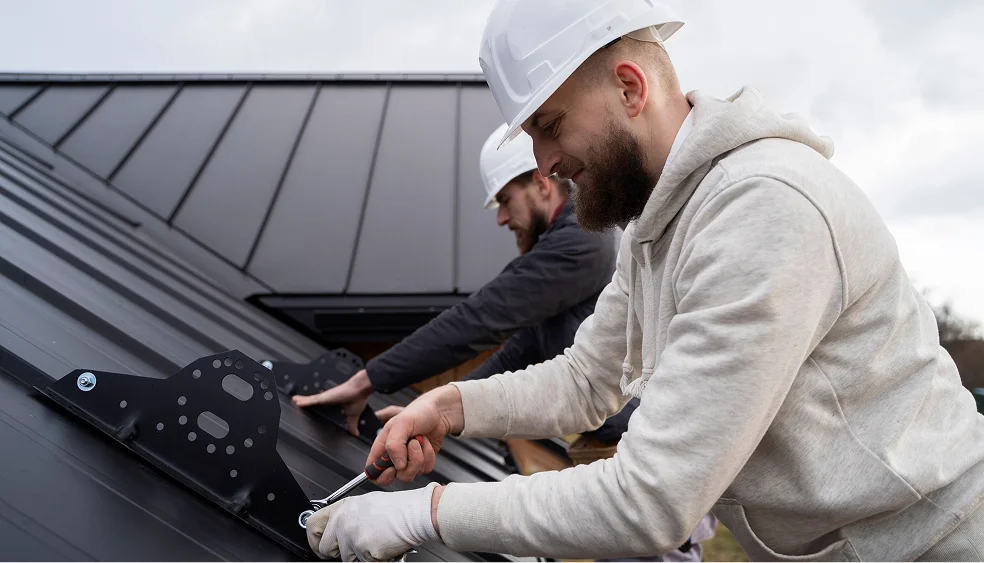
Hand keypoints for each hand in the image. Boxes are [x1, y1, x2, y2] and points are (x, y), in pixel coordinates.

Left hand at [292, 369, 373, 435]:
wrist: (360, 389)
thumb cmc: (357, 398)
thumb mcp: (352, 416)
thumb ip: (351, 425)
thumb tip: (355, 434)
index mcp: (333, 404)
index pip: (321, 407)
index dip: (314, 408)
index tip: (309, 412)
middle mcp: (327, 400)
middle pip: (313, 402)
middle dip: (305, 404)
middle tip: (297, 405)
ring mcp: (324, 398)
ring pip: (309, 401)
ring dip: (302, 401)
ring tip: (294, 401)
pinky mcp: (324, 397)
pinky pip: (311, 400)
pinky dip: (303, 401)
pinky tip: (296, 402)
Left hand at [306, 482, 440, 560]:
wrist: (416, 514)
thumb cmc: (398, 509)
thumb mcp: (367, 505)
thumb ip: (348, 516)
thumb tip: (337, 530)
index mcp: (343, 507)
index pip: (313, 525)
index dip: (315, 539)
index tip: (320, 545)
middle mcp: (344, 521)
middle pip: (325, 548)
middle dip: (338, 553)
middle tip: (354, 549)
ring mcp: (352, 537)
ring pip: (346, 558)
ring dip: (360, 556)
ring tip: (376, 542)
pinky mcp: (364, 551)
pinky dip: (373, 560)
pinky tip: (383, 548)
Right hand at [368, 386, 464, 485]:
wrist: (438, 413)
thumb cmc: (418, 413)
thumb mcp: (402, 423)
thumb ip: (394, 444)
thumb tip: (398, 466)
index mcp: (382, 446)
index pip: (372, 471)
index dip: (380, 475)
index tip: (392, 468)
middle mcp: (393, 456)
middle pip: (394, 476)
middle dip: (407, 464)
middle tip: (412, 445)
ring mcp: (407, 460)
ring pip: (410, 474)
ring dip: (419, 457)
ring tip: (419, 441)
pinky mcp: (421, 462)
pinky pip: (424, 470)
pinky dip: (429, 457)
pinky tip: (427, 444)